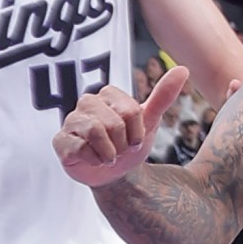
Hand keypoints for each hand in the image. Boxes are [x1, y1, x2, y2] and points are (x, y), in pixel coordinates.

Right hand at [55, 62, 187, 184]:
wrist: (117, 174)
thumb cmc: (130, 144)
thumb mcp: (150, 121)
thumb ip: (163, 95)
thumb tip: (182, 69)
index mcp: (108, 94)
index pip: (129, 111)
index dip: (136, 132)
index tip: (133, 139)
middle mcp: (87, 103)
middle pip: (112, 123)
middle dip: (122, 144)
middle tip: (119, 149)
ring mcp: (71, 121)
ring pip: (94, 132)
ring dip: (109, 153)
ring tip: (108, 156)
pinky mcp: (60, 141)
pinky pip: (79, 148)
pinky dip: (94, 160)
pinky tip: (94, 160)